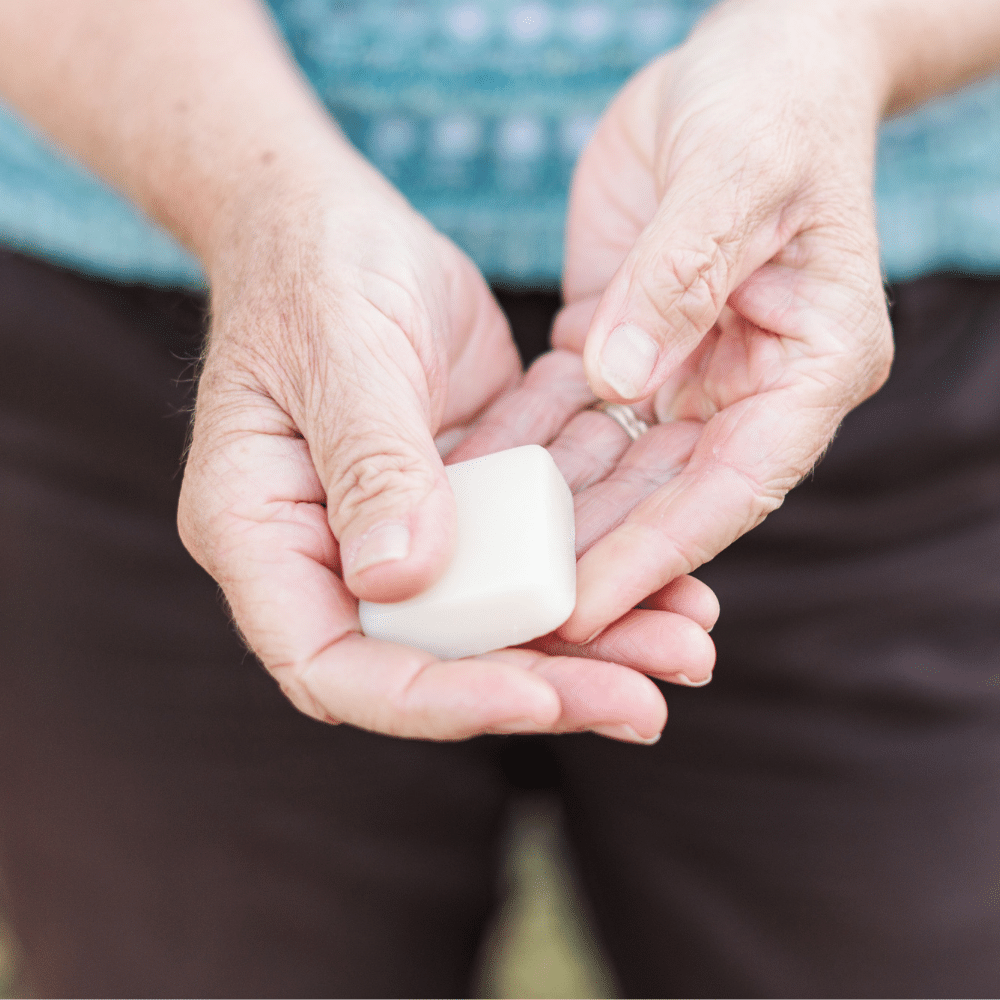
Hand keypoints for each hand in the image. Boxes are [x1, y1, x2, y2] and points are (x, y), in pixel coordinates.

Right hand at [178, 150, 714, 741]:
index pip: (337, 664)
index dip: (435, 696)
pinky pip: (530, 553)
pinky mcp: (460, 502)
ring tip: (685, 644)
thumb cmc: (312, 269)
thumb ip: (370, 463)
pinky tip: (676, 581)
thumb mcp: (339, 351)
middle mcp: (334, 555)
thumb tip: (399, 581)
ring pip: (497, 616)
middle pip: (436, 660)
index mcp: (265, 536)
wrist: (334, 223)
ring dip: (594, 637)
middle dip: (546, 683)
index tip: (538, 693)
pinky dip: (599, 564)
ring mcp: (401, 533)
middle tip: (646, 705)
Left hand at [519, 1, 893, 642]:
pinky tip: (479, 493)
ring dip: (559, 522)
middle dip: (599, 560)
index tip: (583, 608)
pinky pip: (579, 421)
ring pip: (619, 473)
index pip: (734, 485)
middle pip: (671, 499)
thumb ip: (679, 279)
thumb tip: (620, 380)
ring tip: (486, 576)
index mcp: (811, 364)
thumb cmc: (767, 104)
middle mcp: (753, 388)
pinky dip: (536, 457)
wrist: (753, 64)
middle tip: (518, 618)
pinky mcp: (635, 352)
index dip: (659, 554)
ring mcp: (692, 375)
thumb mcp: (732, 175)